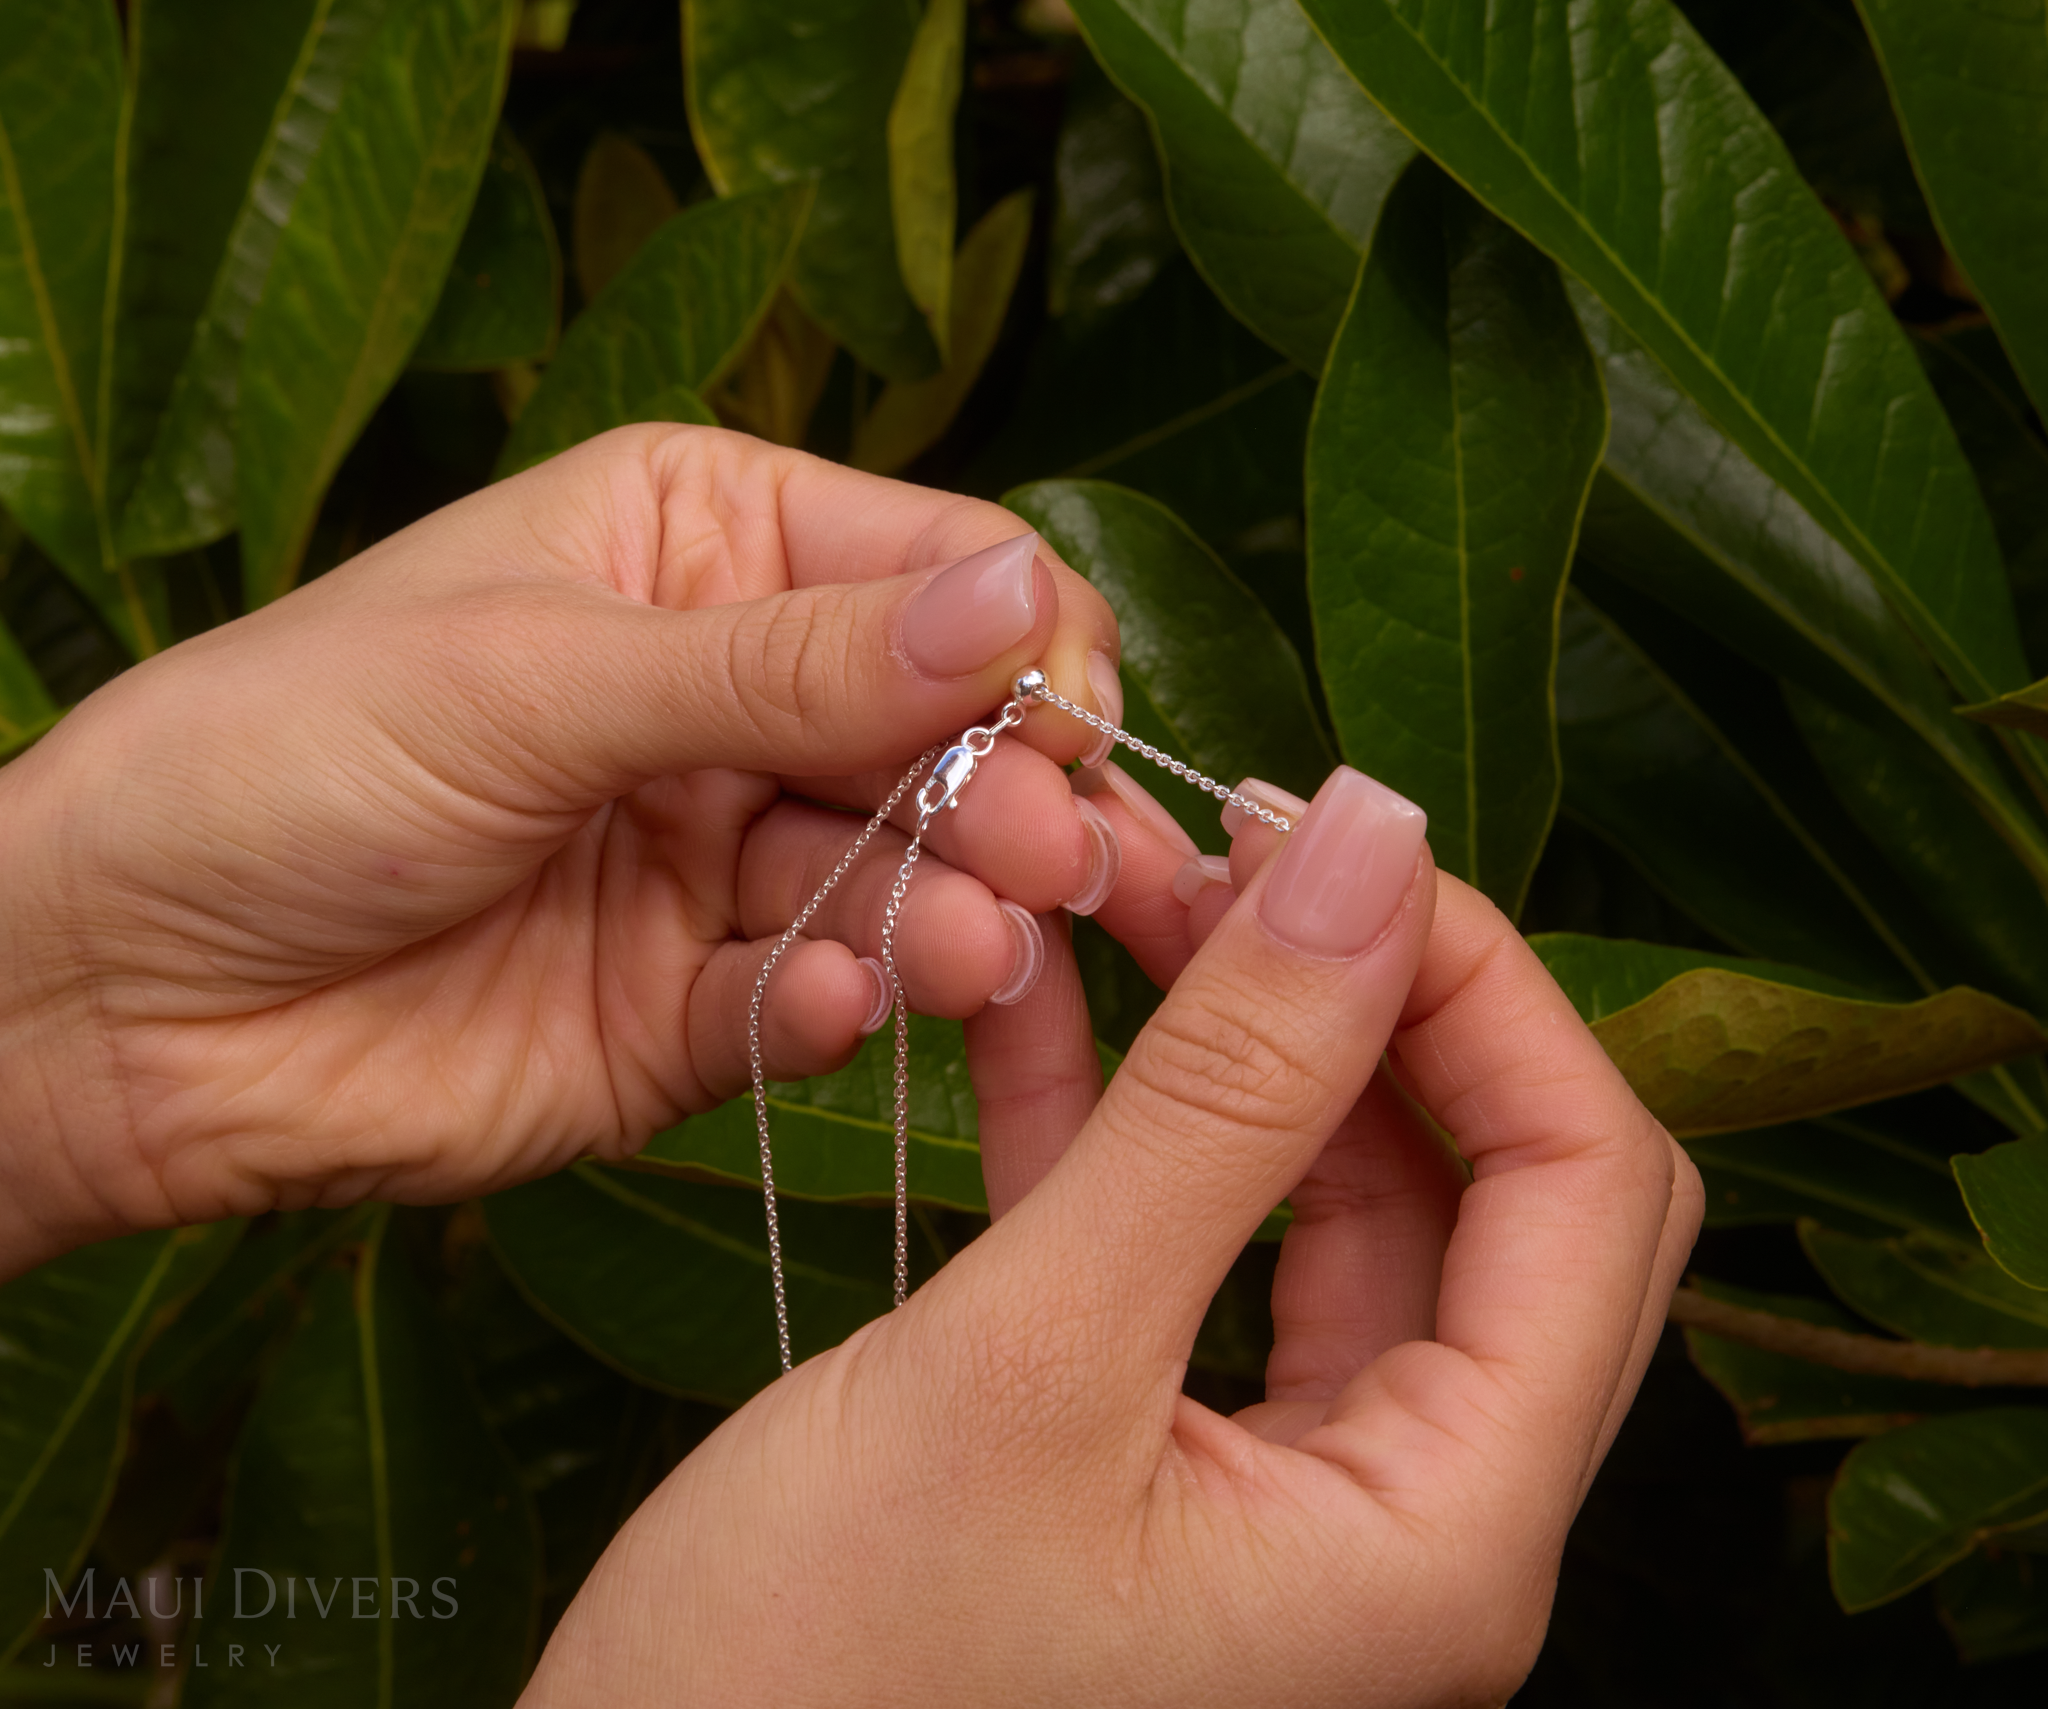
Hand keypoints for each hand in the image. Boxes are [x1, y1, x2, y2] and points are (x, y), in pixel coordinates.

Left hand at [0, 426, 1128, 1276]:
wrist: (108, 999)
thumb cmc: (282, 759)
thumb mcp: (540, 676)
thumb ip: (788, 662)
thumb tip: (1020, 597)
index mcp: (708, 544)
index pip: (934, 570)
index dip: (1019, 638)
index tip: (1061, 718)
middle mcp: (737, 693)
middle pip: (944, 731)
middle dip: (1001, 791)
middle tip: (1040, 855)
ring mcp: (720, 852)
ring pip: (901, 872)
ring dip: (945, 910)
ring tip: (968, 950)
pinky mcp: (694, 1002)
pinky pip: (810, 999)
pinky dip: (834, 1006)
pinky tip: (822, 1005)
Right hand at [527, 767, 1701, 1708]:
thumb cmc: (810, 1680)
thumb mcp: (1032, 1354)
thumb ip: (1221, 1096)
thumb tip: (1369, 843)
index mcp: (1441, 1535)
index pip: (1585, 1186)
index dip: (1478, 981)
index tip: (1324, 835)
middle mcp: (1404, 1516)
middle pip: (1489, 1180)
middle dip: (1367, 991)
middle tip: (1229, 848)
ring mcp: (1286, 1484)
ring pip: (1334, 1191)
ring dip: (1237, 1027)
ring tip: (1118, 879)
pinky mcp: (1165, 1453)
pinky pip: (1199, 1238)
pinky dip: (1129, 1109)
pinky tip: (1032, 993)